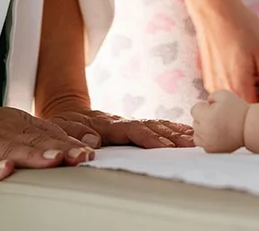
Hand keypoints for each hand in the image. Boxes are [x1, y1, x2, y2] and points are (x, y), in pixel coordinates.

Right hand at [0, 72, 92, 183]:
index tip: (93, 149)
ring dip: (34, 155)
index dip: (72, 141)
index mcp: (17, 127)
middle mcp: (3, 134)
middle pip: (36, 142)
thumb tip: (82, 141)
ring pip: (10, 151)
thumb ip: (43, 133)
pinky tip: (3, 170)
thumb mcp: (11, 123)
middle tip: (84, 156)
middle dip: (62, 149)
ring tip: (54, 159)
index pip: (49, 134)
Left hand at [44, 103, 193, 148]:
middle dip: (173, 135)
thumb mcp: (60, 128)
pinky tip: (189, 133)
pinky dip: (174, 128)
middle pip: (151, 126)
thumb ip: (74, 134)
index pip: (132, 130)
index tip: (165, 146)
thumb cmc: (61, 125)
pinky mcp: (133, 126)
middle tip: (193, 145)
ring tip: (198, 140)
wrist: (64, 110)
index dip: (149, 138)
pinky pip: (157, 126)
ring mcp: (129, 122)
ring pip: (157, 124)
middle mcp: (121, 121)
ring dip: (178, 132)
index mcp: (106, 124)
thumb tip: (93, 141)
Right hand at [191, 0, 258, 104]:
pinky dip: (238, 85)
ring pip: (237, 101)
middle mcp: (221, 94)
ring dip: (250, 93)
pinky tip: (243, 67)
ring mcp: (212, 88)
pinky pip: (228, 91)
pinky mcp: (208, 80)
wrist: (214, 11)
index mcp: (238, 91)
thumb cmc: (242, 28)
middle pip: (246, 111)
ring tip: (257, 71)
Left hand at [192, 89, 250, 152]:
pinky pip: (202, 144)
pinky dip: (207, 140)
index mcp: (205, 116)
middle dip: (204, 118)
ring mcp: (207, 143)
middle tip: (218, 117)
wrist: (249, 127)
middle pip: (195, 122)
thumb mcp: (222, 94)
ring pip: (197, 135)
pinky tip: (217, 135)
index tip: (215, 109)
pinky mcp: (212, 151)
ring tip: (216, 127)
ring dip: (203, 130)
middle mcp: (204, 131)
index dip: (205, 107)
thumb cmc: (237, 110)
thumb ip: (208, 97)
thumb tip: (203, 106)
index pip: (194, 110)